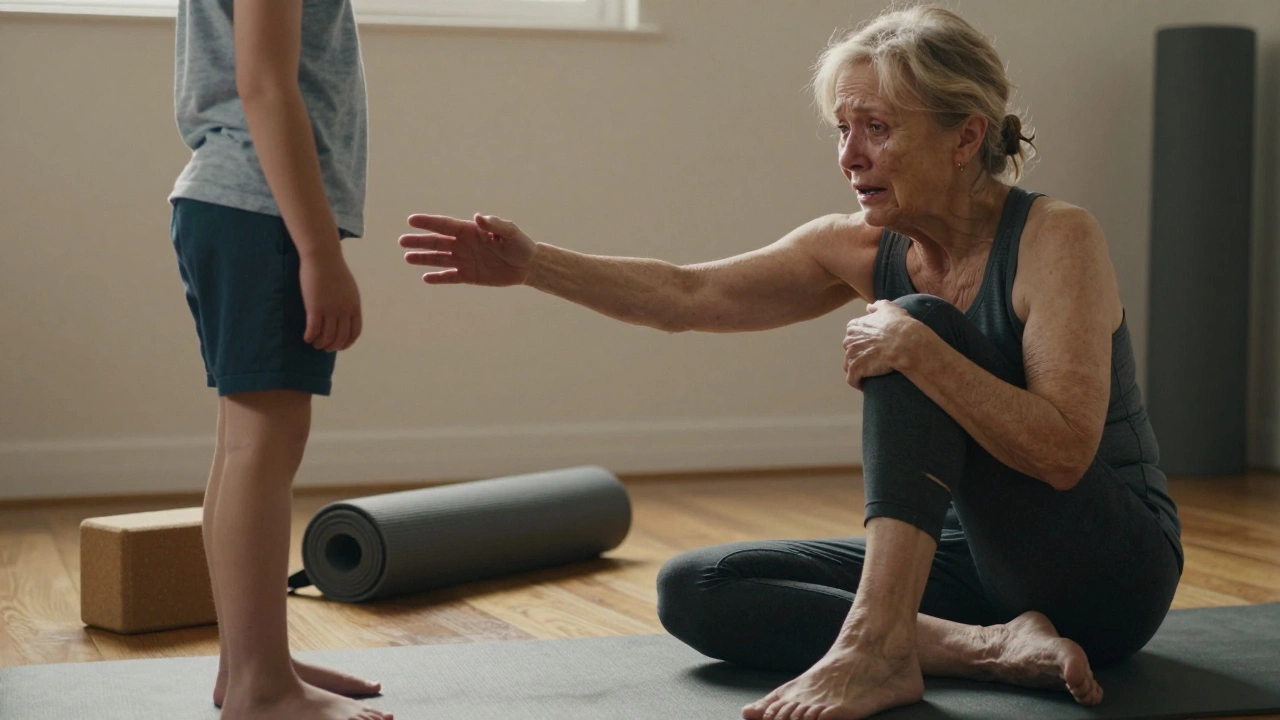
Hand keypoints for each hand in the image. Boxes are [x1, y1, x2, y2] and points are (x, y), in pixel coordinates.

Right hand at [300, 250, 361, 351]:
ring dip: (320, 344)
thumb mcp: (349, 288)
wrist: (322, 257)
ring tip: (314, 344)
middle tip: (324, 348)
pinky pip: (313, 330)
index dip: (347, 342)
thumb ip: (348, 302)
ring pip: (327, 336)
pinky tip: (306, 338)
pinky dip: (310, 337)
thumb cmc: (333, 270)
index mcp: (354, 306)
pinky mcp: (315, 308)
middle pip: (341, 337)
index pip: (355, 332)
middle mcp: (344, 310)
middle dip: (333, 346)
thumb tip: (345, 315)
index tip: (340, 346)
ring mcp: (330, 310)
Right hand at [400, 213, 535, 286]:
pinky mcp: (469, 276)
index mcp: (471, 231)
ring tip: (407, 258)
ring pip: (439, 259)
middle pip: (437, 242)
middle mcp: (463, 244)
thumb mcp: (510, 232)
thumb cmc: (520, 245)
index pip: (445, 225)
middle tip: (402, 241)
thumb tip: (478, 217)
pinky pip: (450, 277)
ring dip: (423, 259)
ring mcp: (465, 260)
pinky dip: (438, 278)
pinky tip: (425, 278)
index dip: (428, 222)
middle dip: (419, 241)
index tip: (411, 220)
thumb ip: (494, 224)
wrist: (528, 266)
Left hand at [842, 300, 915, 389]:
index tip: (872, 347)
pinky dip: (857, 383)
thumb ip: (877, 306)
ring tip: (869, 373)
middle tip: (872, 360)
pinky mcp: (856, 370)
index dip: (862, 341)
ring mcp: (851, 355)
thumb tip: (869, 308)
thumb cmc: (899, 325)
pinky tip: (864, 385)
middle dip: (858, 355)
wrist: (904, 342)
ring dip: (857, 369)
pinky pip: (852, 380)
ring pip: (849, 365)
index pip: (853, 335)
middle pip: (850, 350)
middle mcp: (849, 340)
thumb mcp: (889, 307)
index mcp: (855, 326)